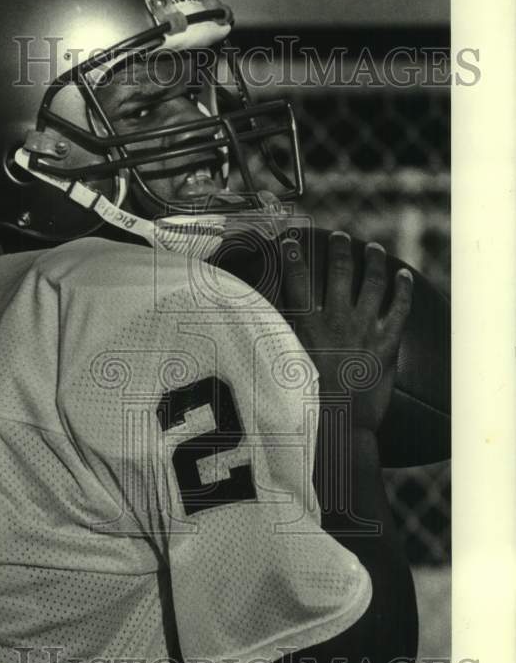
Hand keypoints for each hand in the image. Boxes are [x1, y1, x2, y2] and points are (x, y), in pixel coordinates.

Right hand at [281, 230, 412, 432]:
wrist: (339, 425)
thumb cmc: (304, 402)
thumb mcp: (280, 367)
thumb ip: (273, 340)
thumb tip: (258, 323)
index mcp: (306, 325)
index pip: (297, 279)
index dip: (293, 255)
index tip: (291, 241)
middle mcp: (336, 320)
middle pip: (339, 272)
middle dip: (339, 249)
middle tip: (339, 237)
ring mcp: (364, 329)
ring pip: (372, 282)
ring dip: (372, 260)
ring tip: (372, 248)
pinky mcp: (387, 343)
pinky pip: (400, 308)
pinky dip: (403, 288)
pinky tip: (404, 275)